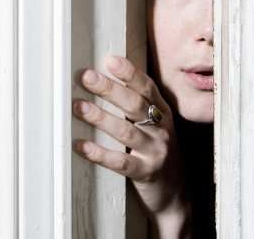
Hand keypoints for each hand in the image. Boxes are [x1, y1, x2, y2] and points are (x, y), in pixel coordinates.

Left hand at [73, 54, 188, 237]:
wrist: (174, 194)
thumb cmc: (157, 153)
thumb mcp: (155, 127)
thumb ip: (138, 108)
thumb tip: (107, 82)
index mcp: (164, 114)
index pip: (148, 88)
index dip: (130, 73)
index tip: (110, 60)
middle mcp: (162, 130)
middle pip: (135, 105)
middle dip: (110, 89)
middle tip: (87, 77)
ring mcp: (156, 151)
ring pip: (127, 131)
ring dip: (101, 118)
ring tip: (79, 107)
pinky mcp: (146, 173)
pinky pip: (120, 162)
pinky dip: (99, 153)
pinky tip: (81, 146)